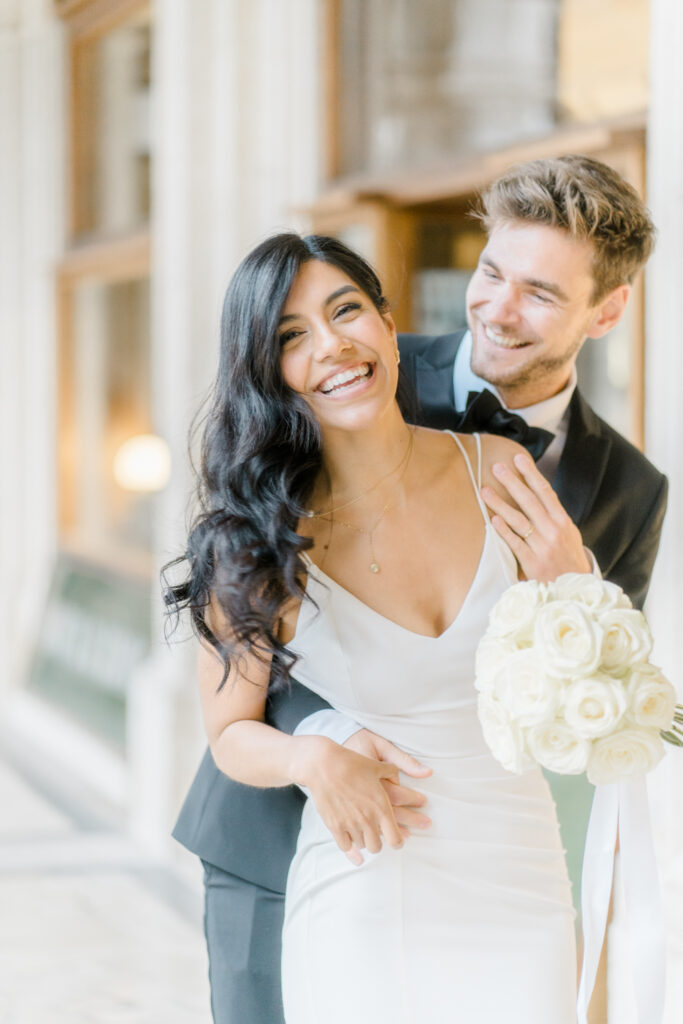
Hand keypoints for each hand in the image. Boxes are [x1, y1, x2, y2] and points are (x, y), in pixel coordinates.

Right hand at [290, 736, 425, 865]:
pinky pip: (345, 846)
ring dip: (365, 841)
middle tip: (380, 835)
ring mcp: (350, 824)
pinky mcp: (334, 825)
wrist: (323, 764)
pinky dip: (350, 846)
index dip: (399, 841)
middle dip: (381, 842)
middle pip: (378, 847)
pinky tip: (352, 844)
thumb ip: (393, 774)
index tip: (400, 838)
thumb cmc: (351, 762)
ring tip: (365, 834)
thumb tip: (403, 776)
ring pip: (362, 846)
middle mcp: (367, 818)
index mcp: (381, 806)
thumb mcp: (377, 766)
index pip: (395, 838)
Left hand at [481, 452, 591, 581]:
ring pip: (519, 520)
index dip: (532, 474)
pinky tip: (493, 519)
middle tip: (497, 467)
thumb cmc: (568, 558)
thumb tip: (539, 490)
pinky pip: (516, 543)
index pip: (546, 492)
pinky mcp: (533, 563)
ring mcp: (543, 547)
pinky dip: (504, 530)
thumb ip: (553, 514)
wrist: (576, 590)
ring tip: (484, 490)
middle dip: (513, 482)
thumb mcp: (568, 533)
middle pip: (530, 501)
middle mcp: (554, 531)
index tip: (519, 459)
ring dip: (500, 503)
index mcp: (563, 521)